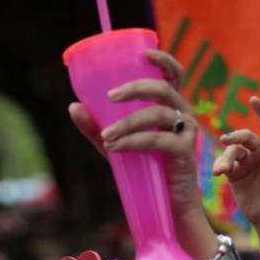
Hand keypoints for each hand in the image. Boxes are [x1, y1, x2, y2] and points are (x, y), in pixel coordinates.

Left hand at [69, 50, 202, 218]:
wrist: (169, 206)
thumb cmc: (147, 173)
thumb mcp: (118, 147)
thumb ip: (97, 129)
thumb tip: (73, 107)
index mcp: (171, 106)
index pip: (174, 74)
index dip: (163, 59)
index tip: (144, 53)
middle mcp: (183, 113)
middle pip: (162, 88)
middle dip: (135, 88)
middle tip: (110, 97)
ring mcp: (186, 131)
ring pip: (156, 114)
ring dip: (127, 123)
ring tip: (106, 136)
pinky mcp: (184, 151)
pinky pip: (156, 139)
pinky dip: (132, 142)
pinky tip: (115, 148)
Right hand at [213, 97, 259, 228]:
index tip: (252, 100)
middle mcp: (258, 152)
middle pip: (244, 138)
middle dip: (235, 138)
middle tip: (226, 141)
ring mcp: (245, 163)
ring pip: (231, 152)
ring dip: (225, 159)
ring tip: (220, 171)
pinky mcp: (234, 175)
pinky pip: (224, 165)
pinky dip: (219, 167)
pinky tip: (217, 173)